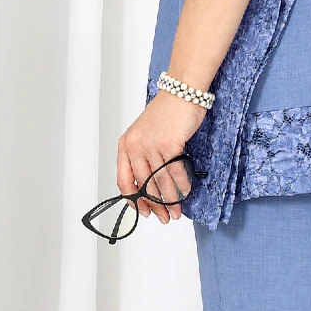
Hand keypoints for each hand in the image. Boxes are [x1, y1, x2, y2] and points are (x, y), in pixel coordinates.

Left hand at [116, 90, 203, 222]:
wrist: (181, 92)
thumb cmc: (166, 113)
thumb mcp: (144, 134)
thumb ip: (143, 157)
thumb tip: (149, 185)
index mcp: (125, 145)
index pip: (124, 181)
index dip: (134, 200)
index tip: (143, 211)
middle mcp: (135, 147)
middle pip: (144, 185)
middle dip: (155, 205)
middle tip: (164, 218)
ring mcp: (151, 146)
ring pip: (160, 182)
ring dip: (170, 200)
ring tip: (176, 211)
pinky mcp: (170, 145)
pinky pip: (175, 172)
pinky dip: (182, 185)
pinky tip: (186, 192)